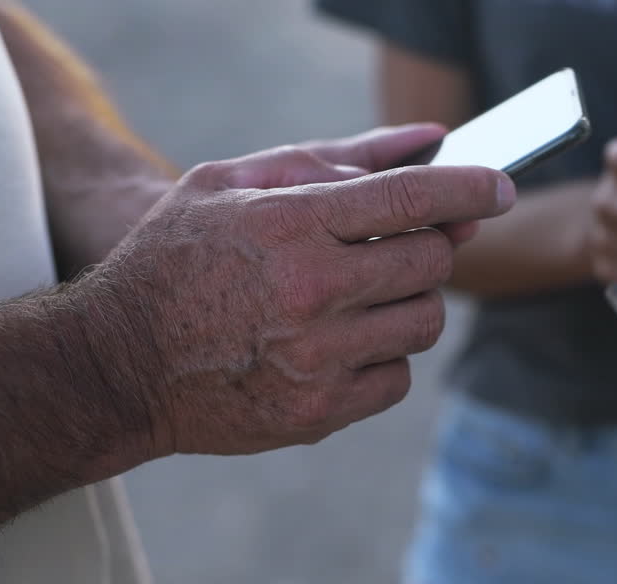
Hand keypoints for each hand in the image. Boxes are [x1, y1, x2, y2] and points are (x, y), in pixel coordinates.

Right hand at [79, 124, 514, 456]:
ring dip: (409, 300)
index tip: (499, 185)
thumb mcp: (229, 183)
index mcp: (290, 226)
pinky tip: (341, 342)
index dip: (470, 187)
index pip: (412, 198)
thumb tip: (429, 139)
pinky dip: (385, 355)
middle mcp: (312, 293)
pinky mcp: (321, 411)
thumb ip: (330, 156)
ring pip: (426, 320)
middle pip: (432, 260)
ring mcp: (319, 359)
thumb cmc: (173, 260)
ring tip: (360, 295)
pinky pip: (400, 376)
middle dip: (430, 245)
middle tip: (402, 244)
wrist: (117, 365)